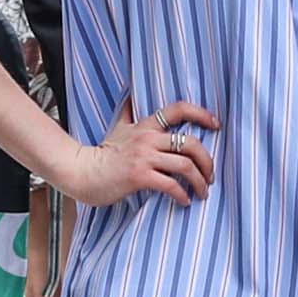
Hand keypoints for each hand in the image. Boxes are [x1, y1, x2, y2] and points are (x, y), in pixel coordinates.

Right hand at [69, 96, 219, 206]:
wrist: (81, 172)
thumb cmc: (102, 153)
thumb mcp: (117, 128)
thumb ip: (128, 114)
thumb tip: (131, 96)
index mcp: (146, 126)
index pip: (178, 109)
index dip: (201, 114)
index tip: (216, 124)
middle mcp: (147, 138)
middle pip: (191, 143)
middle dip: (207, 162)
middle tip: (210, 176)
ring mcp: (143, 157)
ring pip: (185, 166)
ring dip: (200, 182)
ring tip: (202, 192)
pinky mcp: (139, 176)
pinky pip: (170, 185)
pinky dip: (182, 195)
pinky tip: (184, 201)